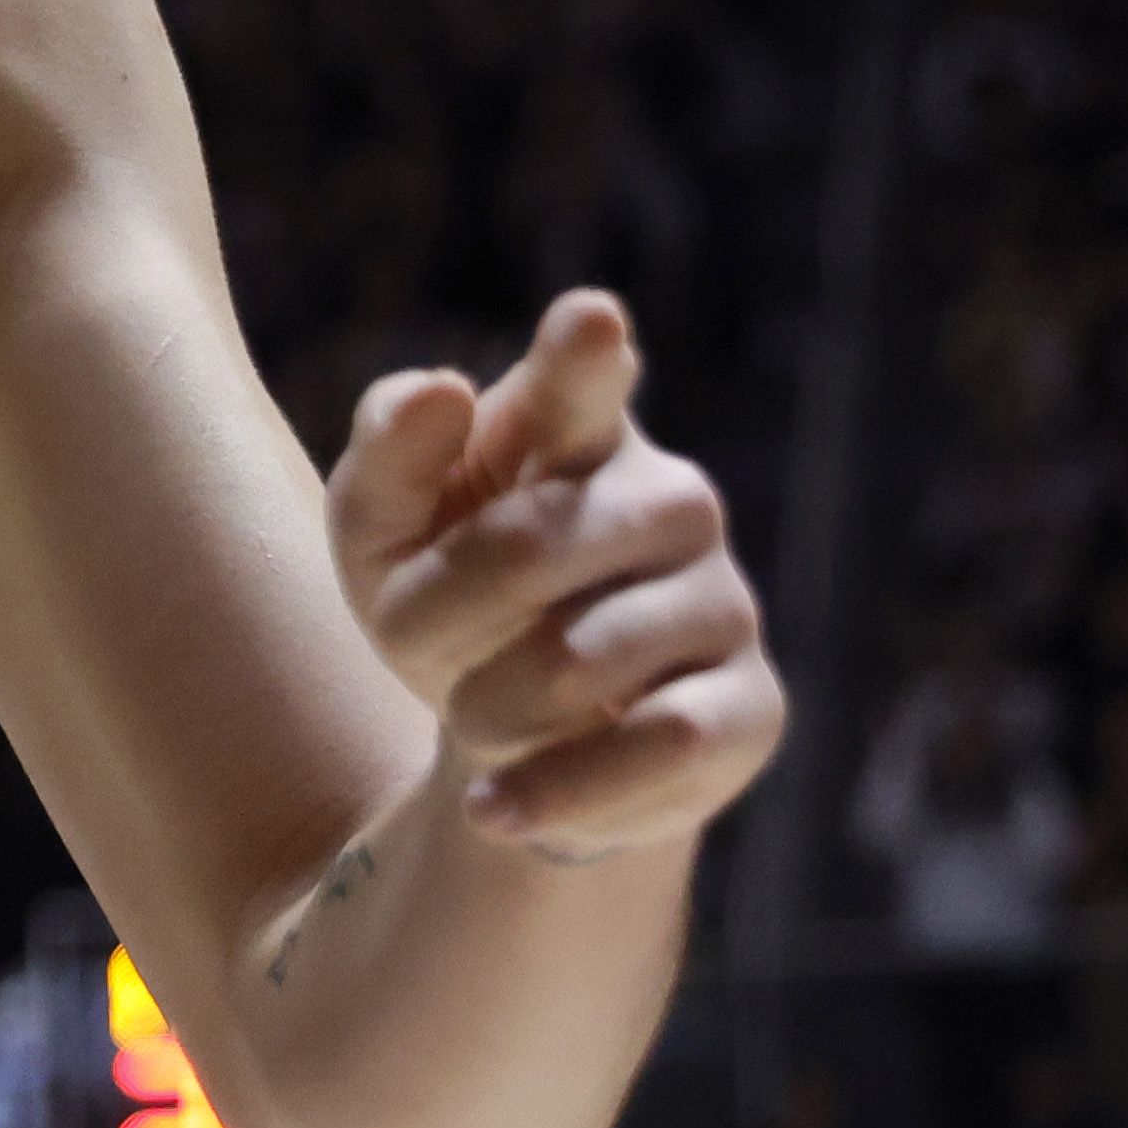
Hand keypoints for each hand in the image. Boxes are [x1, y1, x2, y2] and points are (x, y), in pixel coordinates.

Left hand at [333, 289, 782, 861]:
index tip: (587, 320)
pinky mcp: (749, 708)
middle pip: (526, 547)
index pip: (582, 381)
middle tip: (411, 645)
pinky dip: (554, 791)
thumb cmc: (445, 603)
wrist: (511, 746)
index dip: (583, 355)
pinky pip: (661, 750)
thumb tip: (439, 392)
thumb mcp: (378, 540)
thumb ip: (386, 460)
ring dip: (484, 708)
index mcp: (576, 433)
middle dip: (433, 616)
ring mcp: (723, 601)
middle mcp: (669, 501)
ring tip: (469, 721)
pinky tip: (496, 808)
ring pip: (581, 661)